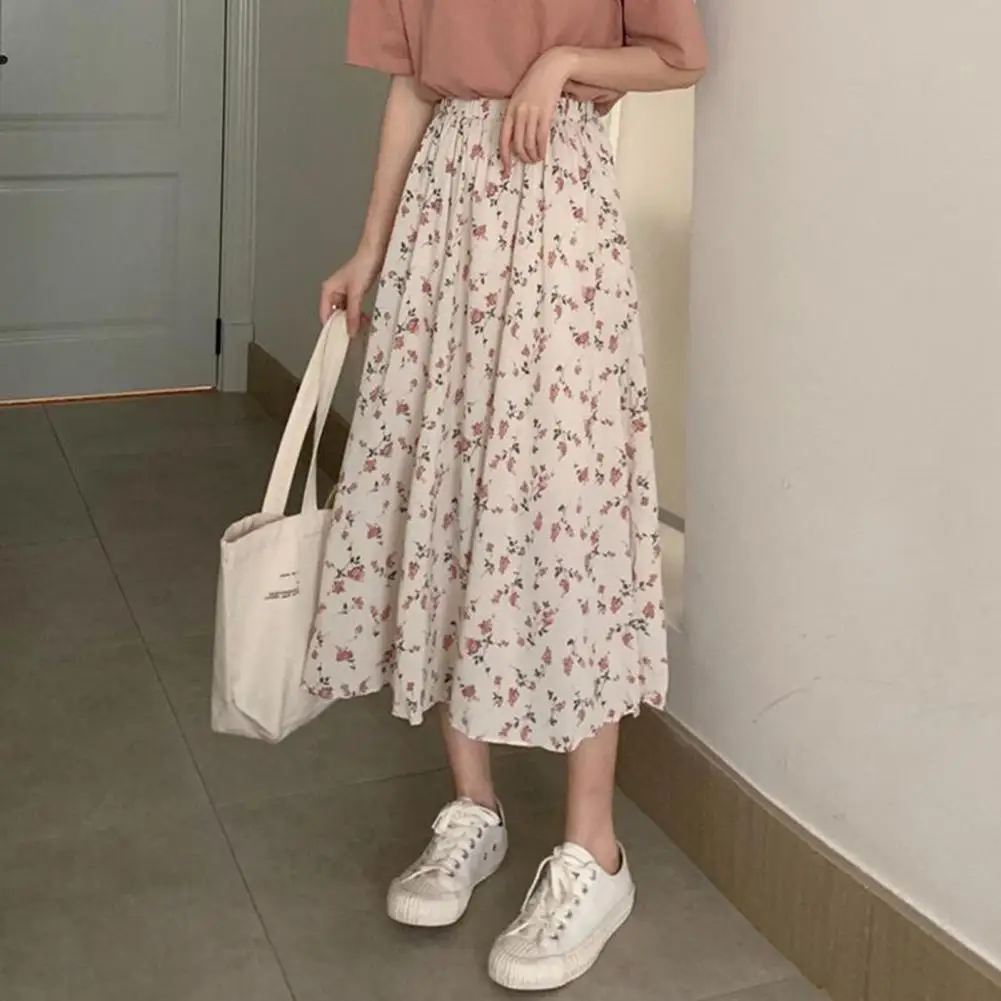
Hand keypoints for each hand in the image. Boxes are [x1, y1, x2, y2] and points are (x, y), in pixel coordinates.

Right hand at [319, 245, 382, 335]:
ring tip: (361, 327)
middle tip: (353, 335)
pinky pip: (354, 309)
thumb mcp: (356, 293)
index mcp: (328, 291)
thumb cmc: (362, 265)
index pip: (325, 315)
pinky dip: (358, 315)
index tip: (339, 339)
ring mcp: (344, 293)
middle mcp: (334, 292)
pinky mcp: (355, 293)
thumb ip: (353, 314)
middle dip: (344, 325)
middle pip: (335, 316)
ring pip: (345, 313)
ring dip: (353, 320)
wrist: (376, 252)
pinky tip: (365, 320)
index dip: (331, 327)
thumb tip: (350, 331)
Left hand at [501, 48, 575, 170]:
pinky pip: (541, 138)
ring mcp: (532, 113)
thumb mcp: (519, 97)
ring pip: (530, 143)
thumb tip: (515, 136)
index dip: (504, 156)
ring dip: (532, 156)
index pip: (504, 138)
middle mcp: (519, 113)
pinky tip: (542, 154)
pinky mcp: (546, 114)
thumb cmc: (534, 83)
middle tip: (527, 162)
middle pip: (518, 144)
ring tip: (535, 159)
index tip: (506, 168)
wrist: (551, 68)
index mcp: (510, 110)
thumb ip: (515, 115)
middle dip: (522, 157)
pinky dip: (541, 150)